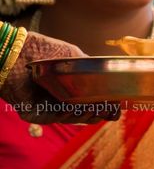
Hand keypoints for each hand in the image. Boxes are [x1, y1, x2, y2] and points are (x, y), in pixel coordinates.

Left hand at [1, 32, 119, 123]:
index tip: (118, 108)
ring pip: (68, 118)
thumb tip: (112, 81)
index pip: (89, 101)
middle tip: (110, 111)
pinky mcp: (32, 113)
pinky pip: (51, 118)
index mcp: (69, 88)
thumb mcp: (75, 58)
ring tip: (95, 107)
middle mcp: (58, 100)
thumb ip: (91, 69)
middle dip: (97, 114)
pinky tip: (75, 108)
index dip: (104, 106)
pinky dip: (64, 115)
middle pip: (81, 114)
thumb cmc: (45, 50)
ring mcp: (45, 107)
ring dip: (83, 115)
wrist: (19, 50)